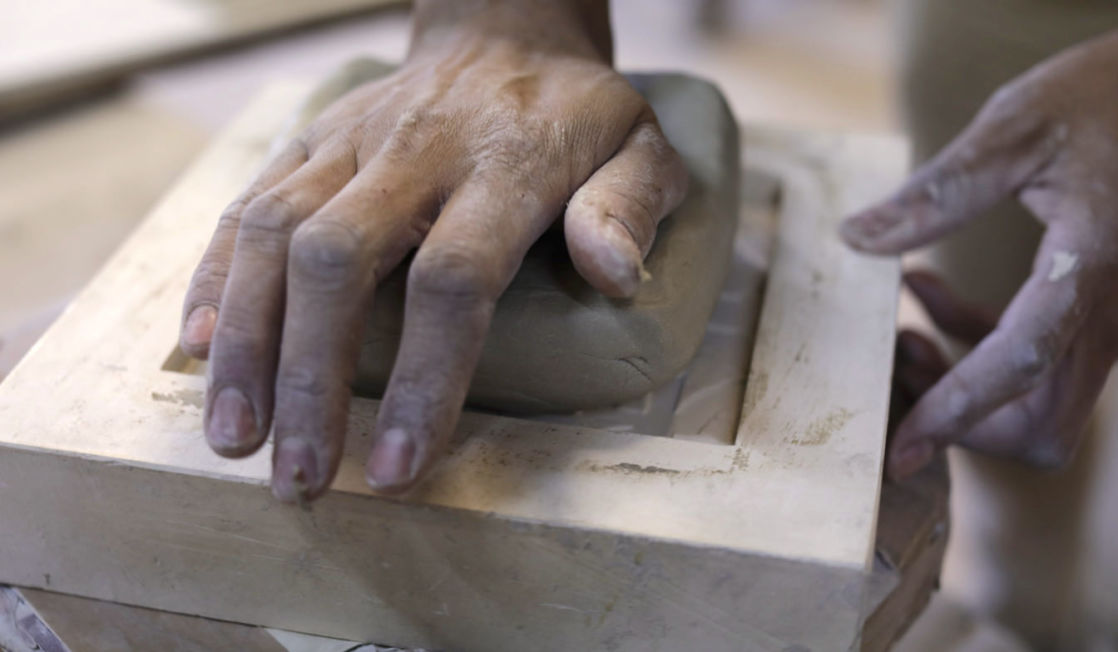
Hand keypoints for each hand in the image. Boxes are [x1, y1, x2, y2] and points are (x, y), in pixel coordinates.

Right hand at [177, 0, 687, 500]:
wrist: (504, 34)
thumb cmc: (576, 115)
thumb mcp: (640, 149)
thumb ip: (628, 207)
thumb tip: (613, 277)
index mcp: (505, 167)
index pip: (453, 279)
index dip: (422, 379)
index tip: (399, 467)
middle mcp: (414, 152)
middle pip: (337, 262)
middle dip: (309, 378)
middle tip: (300, 475)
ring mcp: (350, 142)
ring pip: (275, 235)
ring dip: (246, 342)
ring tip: (235, 436)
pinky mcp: (309, 139)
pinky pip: (247, 205)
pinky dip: (216, 277)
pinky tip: (199, 347)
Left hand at [842, 31, 1117, 479]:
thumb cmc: (1106, 96)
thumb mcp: (1018, 127)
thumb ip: (941, 190)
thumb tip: (857, 239)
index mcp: (1091, 265)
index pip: (1021, 364)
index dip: (956, 414)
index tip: (902, 453)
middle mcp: (1110, 306)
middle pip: (1044, 420)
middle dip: (964, 419)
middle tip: (900, 367)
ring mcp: (1108, 314)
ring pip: (1043, 402)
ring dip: (968, 390)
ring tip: (905, 337)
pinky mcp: (1096, 305)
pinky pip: (1041, 360)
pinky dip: (980, 348)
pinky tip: (928, 293)